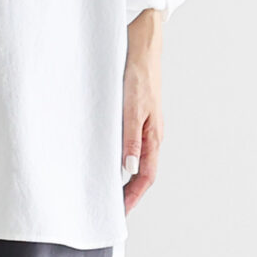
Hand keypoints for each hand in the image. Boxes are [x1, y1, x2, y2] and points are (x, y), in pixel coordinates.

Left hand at [121, 7, 163, 215]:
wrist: (140, 43)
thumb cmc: (139, 71)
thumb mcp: (133, 106)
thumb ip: (131, 137)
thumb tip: (130, 167)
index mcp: (154, 135)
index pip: (146, 176)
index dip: (133, 197)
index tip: (119, 213)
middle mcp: (149, 134)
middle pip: (141, 173)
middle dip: (127, 194)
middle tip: (109, 209)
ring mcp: (141, 125)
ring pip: (133, 160)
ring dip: (121, 178)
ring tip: (105, 191)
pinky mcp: (131, 115)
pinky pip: (125, 143)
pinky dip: (115, 158)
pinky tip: (102, 160)